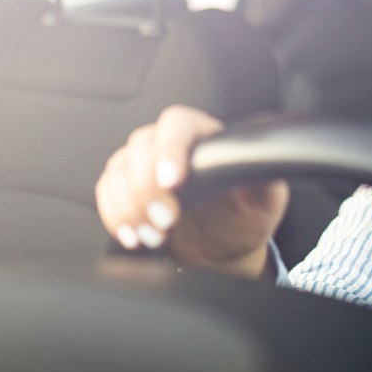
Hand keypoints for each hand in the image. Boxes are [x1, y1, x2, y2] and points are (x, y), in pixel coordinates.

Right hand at [95, 105, 289, 277]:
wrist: (223, 248)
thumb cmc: (245, 217)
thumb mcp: (265, 200)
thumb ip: (264, 176)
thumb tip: (263, 161)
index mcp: (207, 136)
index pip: (179, 123)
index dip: (170, 148)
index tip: (172, 182)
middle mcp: (173, 144)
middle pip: (142, 145)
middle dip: (147, 187)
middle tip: (166, 220)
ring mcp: (146, 164)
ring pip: (119, 168)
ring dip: (129, 206)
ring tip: (154, 236)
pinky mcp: (127, 187)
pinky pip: (106, 190)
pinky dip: (114, 214)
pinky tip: (133, 235)